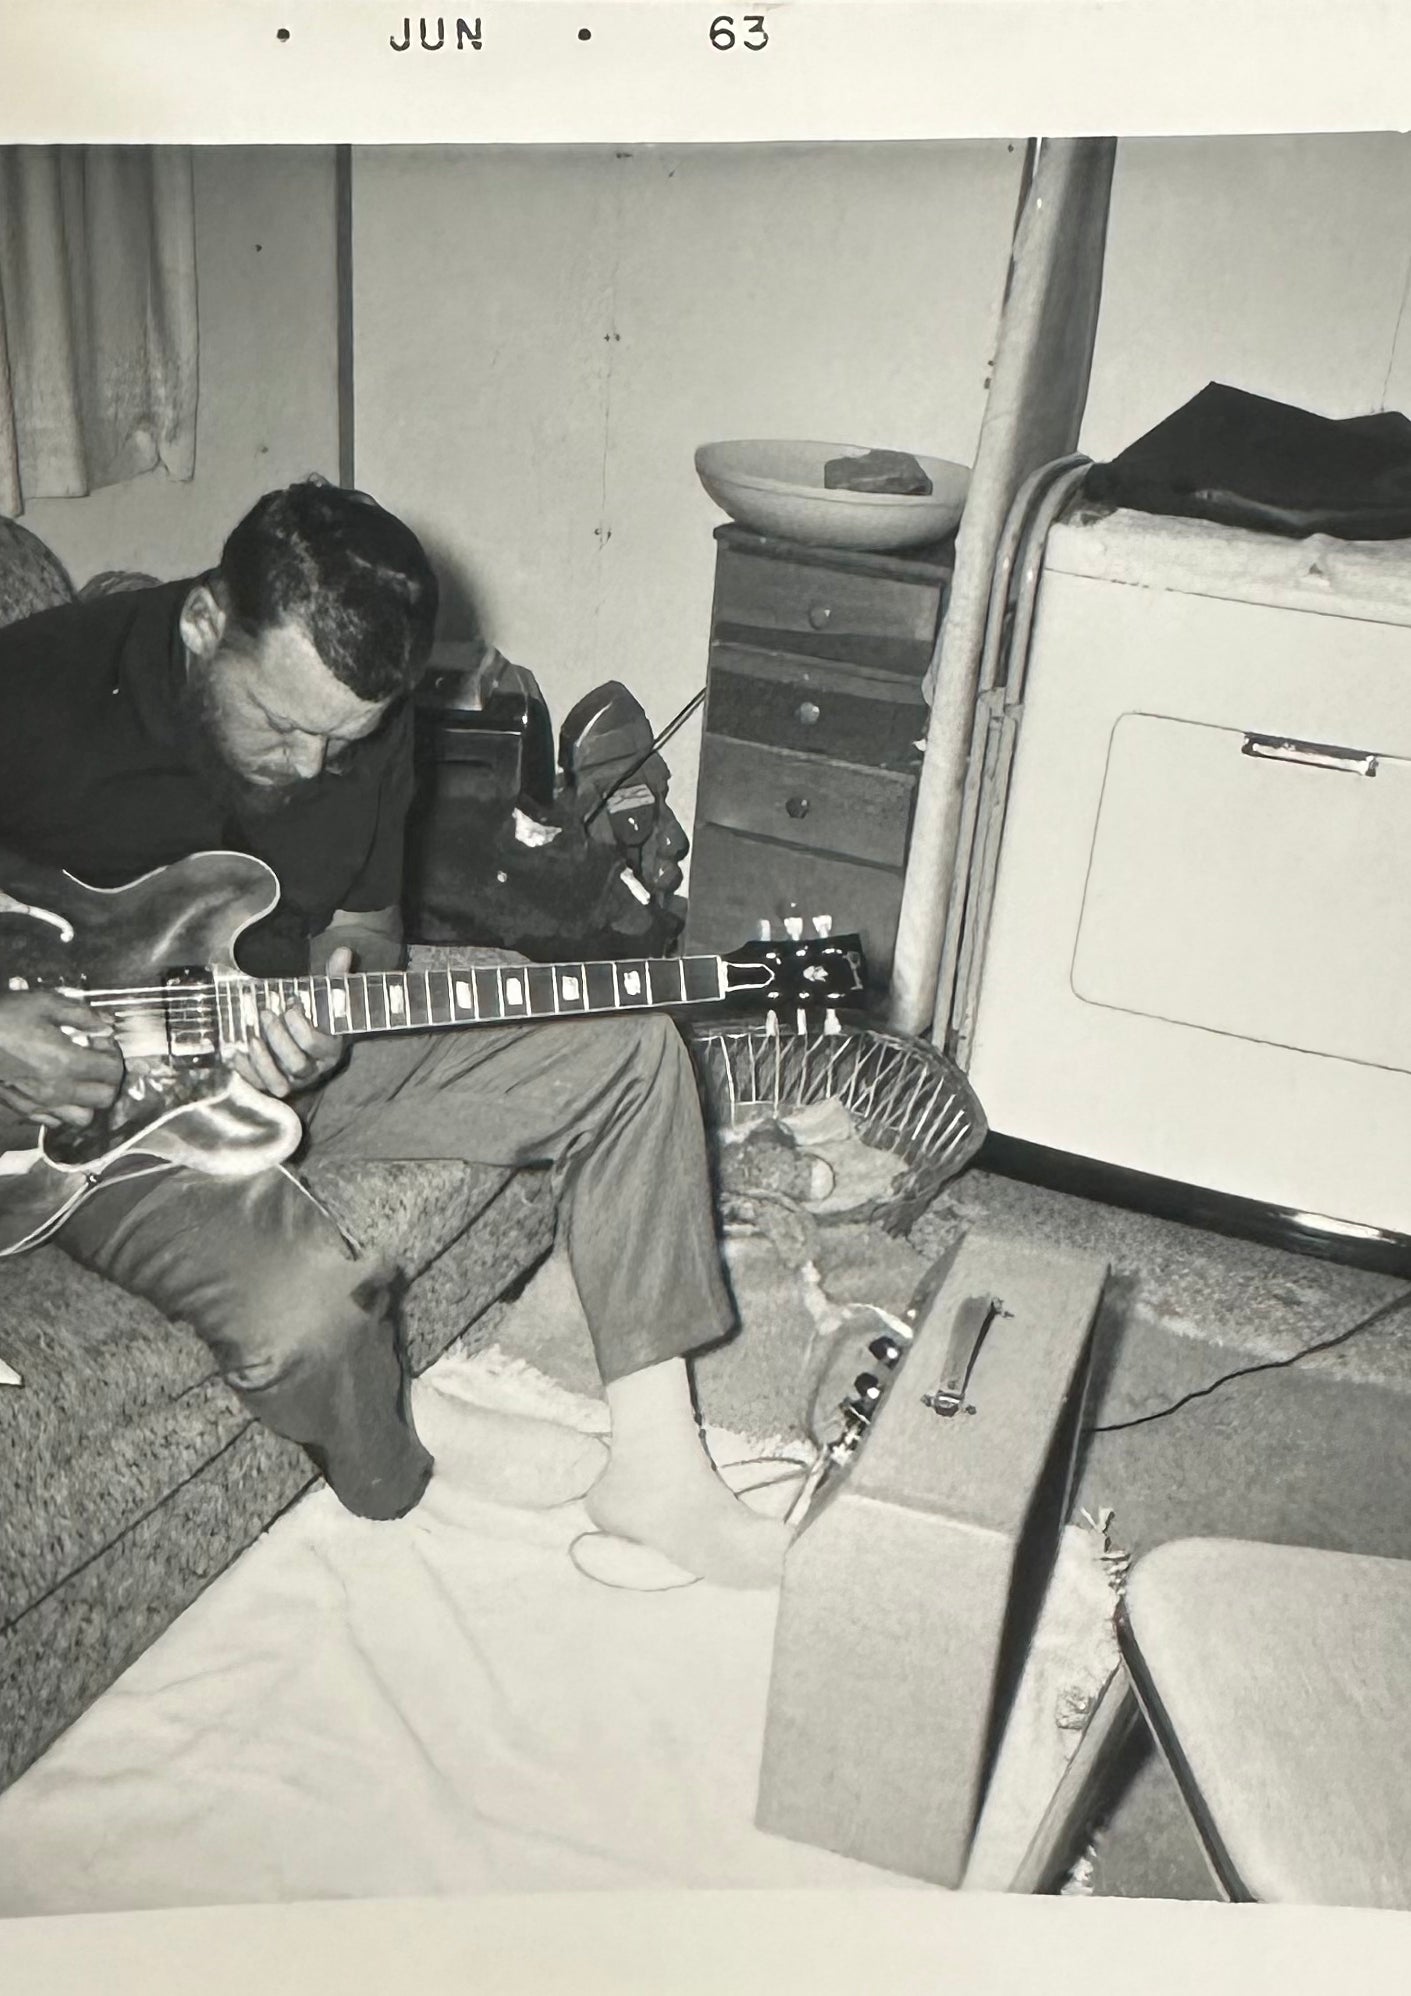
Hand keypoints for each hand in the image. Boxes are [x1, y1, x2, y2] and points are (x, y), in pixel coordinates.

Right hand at [0, 988, 124, 1130]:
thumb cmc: (5, 1017)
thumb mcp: (45, 1004)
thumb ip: (82, 1016)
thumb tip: (107, 1026)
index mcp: (66, 1062)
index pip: (112, 1071)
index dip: (113, 1053)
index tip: (99, 1040)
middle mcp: (57, 1089)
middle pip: (105, 1098)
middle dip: (108, 1079)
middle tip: (95, 1059)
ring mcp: (39, 1104)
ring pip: (83, 1117)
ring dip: (89, 1099)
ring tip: (80, 1078)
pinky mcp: (24, 1109)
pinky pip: (56, 1121)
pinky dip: (64, 1109)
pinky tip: (57, 1087)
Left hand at [232, 947, 350, 1099]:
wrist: (309, 1042)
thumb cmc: (318, 1018)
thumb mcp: (328, 999)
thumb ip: (335, 978)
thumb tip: (343, 951)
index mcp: (330, 1050)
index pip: (316, 1045)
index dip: (301, 1027)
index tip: (291, 1004)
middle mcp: (313, 1070)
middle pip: (297, 1063)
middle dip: (279, 1038)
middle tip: (266, 1013)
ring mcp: (293, 1081)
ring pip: (279, 1083)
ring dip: (262, 1060)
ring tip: (252, 1036)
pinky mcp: (272, 1085)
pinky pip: (258, 1086)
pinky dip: (245, 1070)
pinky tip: (235, 1051)